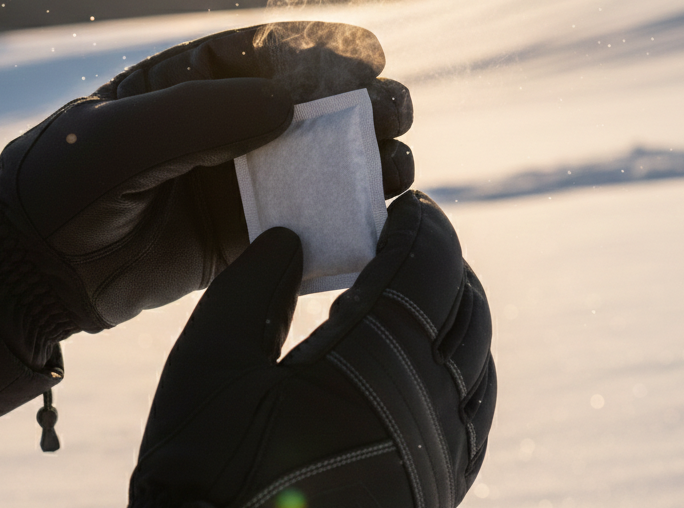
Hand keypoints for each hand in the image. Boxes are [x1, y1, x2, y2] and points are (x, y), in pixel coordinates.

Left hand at [0, 22, 414, 365]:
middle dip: (357, 107)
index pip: (268, 54)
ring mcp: (232, 181)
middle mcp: (219, 127)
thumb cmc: (63, 182)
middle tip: (393, 114)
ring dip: (361, 162)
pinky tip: (374, 217)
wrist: (30, 270)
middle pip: (305, 108)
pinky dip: (340, 220)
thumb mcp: (121, 136)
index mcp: (188, 82)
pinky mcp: (238, 236)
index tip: (372, 58)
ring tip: (396, 166)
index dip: (324, 52)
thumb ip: (200, 117)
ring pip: (313, 165)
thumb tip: (288, 106)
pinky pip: (299, 223)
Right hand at [130, 191, 495, 507]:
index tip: (410, 205)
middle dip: (445, 265)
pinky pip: (474, 419)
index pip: (422, 276)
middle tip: (417, 237)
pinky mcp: (433, 494)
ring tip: (425, 291)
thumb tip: (291, 239)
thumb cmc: (205, 465)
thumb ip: (253, 289)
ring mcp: (436, 460)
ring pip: (478, 368)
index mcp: (369, 370)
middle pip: (464, 315)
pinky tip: (433, 361)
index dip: (422, 231)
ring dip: (460, 317)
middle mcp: (422, 413)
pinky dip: (465, 371)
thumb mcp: (210, 361)